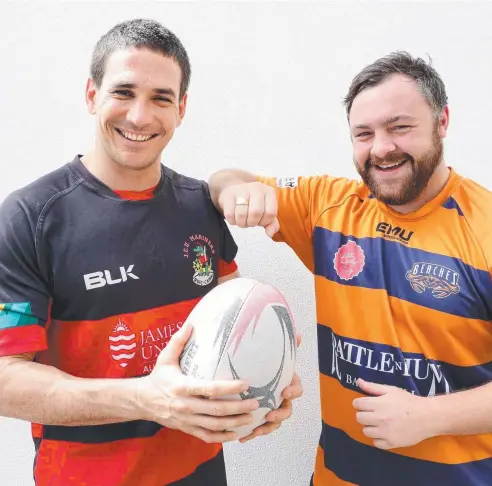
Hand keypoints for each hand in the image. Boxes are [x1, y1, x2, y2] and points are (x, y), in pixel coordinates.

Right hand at [139, 324, 259, 442]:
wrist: (141, 401)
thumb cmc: (158, 378)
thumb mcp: (165, 358)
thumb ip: (178, 341)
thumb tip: (191, 324)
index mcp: (182, 386)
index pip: (210, 388)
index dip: (229, 387)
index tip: (245, 384)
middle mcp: (185, 405)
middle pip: (216, 409)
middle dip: (238, 407)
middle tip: (255, 402)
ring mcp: (187, 419)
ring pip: (214, 425)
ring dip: (234, 423)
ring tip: (251, 417)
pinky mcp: (187, 429)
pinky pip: (207, 436)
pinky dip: (222, 437)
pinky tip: (236, 434)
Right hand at [218, 182, 279, 237]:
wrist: (234, 191)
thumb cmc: (252, 204)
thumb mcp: (265, 211)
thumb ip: (271, 223)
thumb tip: (271, 233)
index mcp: (269, 192)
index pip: (270, 212)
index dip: (265, 222)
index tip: (260, 221)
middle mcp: (256, 188)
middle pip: (255, 213)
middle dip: (252, 223)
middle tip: (250, 222)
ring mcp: (241, 190)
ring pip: (242, 214)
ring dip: (242, 223)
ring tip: (242, 220)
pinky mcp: (228, 195)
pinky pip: (230, 214)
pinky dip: (232, 221)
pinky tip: (234, 217)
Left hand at [239, 333, 302, 442]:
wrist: (243, 374)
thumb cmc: (262, 363)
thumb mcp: (270, 353)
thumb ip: (285, 344)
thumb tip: (298, 334)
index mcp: (286, 383)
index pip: (297, 388)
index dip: (293, 391)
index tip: (285, 390)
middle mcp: (280, 398)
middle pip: (287, 410)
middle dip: (280, 414)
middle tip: (270, 415)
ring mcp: (271, 409)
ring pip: (274, 423)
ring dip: (268, 428)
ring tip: (257, 429)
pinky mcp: (259, 418)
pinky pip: (259, 429)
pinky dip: (253, 433)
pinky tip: (243, 437)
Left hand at [353, 379, 433, 449]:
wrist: (427, 416)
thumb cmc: (408, 401)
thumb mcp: (390, 390)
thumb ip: (372, 387)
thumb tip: (358, 381)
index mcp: (378, 404)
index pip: (357, 404)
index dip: (359, 403)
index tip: (365, 403)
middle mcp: (379, 419)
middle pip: (359, 418)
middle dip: (363, 414)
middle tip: (372, 413)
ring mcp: (385, 433)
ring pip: (365, 431)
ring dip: (370, 426)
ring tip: (378, 423)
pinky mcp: (392, 443)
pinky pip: (376, 443)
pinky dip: (378, 438)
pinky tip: (384, 432)